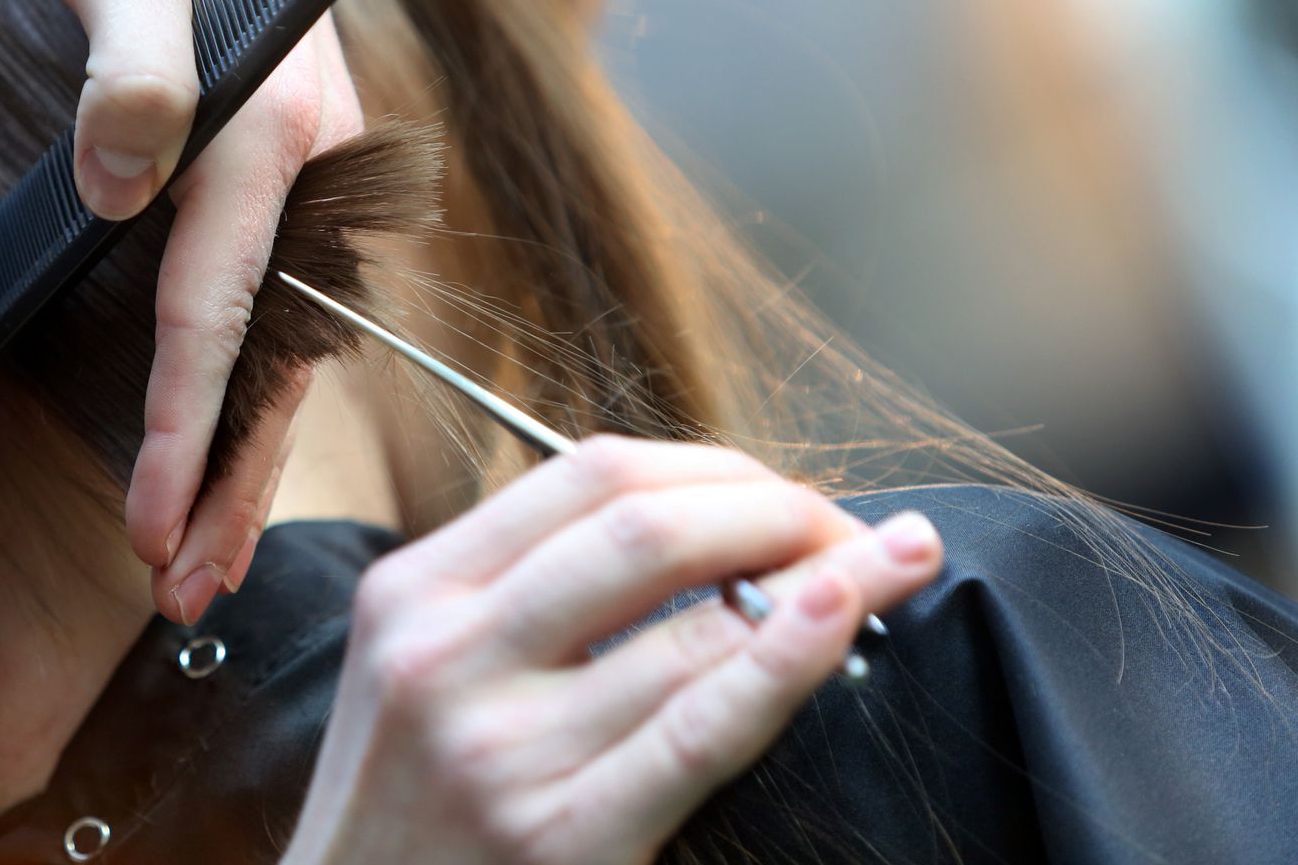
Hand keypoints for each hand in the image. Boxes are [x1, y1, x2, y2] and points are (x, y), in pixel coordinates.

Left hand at [24, 0, 365, 624]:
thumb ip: (129, 65)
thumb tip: (120, 185)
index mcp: (276, 116)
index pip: (223, 300)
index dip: (182, 423)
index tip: (150, 528)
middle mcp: (313, 152)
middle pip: (276, 347)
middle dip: (230, 478)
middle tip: (187, 594)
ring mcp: (306, 158)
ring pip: (288, 334)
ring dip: (247, 448)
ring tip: (207, 557)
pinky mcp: (280, 156)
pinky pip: (276, 290)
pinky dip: (251, 379)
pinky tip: (227, 438)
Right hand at [280, 436, 944, 864]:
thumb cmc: (409, 810)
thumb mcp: (418, 670)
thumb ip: (520, 592)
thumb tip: (696, 528)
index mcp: (414, 591)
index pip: (590, 474)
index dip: (716, 469)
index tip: (781, 494)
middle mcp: (446, 654)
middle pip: (646, 525)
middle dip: (775, 509)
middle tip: (846, 533)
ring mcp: (501, 751)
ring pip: (690, 622)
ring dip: (818, 575)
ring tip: (888, 566)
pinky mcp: (560, 839)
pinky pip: (701, 728)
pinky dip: (788, 657)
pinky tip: (844, 612)